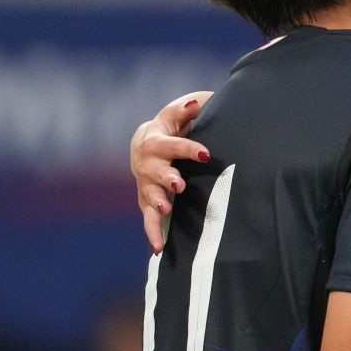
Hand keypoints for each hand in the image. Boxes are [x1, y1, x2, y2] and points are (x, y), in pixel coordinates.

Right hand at [132, 92, 212, 251]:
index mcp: (155, 139)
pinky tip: (159, 248)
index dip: (187, 148)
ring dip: (157, 202)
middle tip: (178, 184)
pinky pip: (148, 219)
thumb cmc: (170, 126)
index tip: (205, 153)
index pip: (171, 144)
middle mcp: (146, 163)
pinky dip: (153, 232)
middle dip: (166, 177)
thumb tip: (197, 103)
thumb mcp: (178, 114)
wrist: (146, 143)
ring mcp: (145, 184)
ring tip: (166, 208)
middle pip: (154, 171)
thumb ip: (188, 109)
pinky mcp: (147, 201)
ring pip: (148, 194)